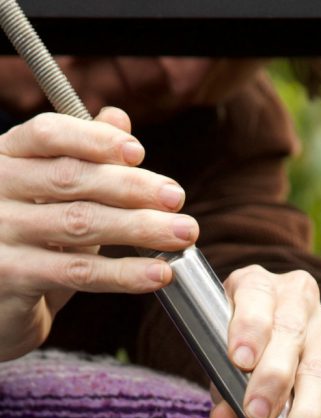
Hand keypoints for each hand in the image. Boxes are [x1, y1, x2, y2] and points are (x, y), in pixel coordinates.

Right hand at [0, 106, 197, 359]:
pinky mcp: (12, 276)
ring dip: (140, 228)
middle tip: (177, 198)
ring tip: (182, 234)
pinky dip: (125, 273)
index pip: (47, 134)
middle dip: (131, 187)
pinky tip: (159, 273)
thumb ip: (83, 157)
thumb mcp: (52, 198)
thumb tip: (119, 118)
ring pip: (80, 224)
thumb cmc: (30, 245)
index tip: (138, 152)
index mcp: (4, 158)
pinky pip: (80, 271)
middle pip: (70, 178)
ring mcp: (0, 232)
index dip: (95, 139)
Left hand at [210, 265, 320, 417]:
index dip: (249, 327)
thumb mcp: (222, 358)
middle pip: (291, 337)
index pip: (256, 298)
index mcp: (260, 285)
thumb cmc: (242, 346)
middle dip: (275, 380)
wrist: (276, 337)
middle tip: (259, 415)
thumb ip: (222, 386)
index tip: (239, 360)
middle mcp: (301, 301)